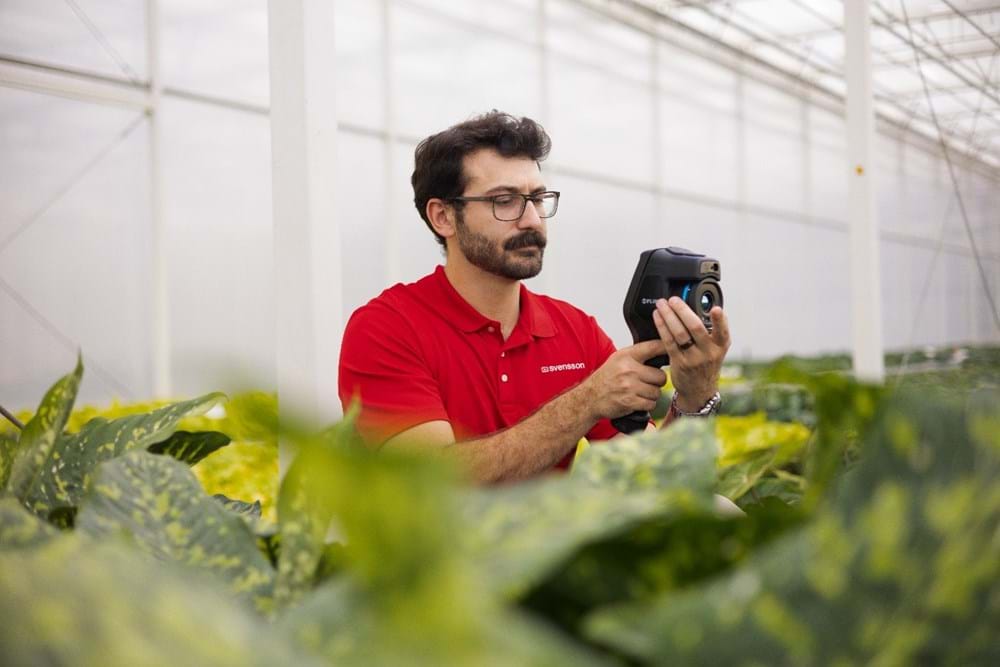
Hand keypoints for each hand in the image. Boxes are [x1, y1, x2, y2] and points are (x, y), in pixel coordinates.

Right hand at [580, 340, 667, 419]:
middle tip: (648, 382)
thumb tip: (663, 348)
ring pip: (657, 392)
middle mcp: (628, 369)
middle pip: (660, 376)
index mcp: (626, 356)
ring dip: (652, 395)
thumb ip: (638, 355)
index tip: (675, 348)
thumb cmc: (607, 378)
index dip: (667, 347)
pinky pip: (651, 404)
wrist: (590, 397)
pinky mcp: (630, 402)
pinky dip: (647, 405)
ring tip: (640, 392)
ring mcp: (629, 386)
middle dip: (657, 381)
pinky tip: (638, 401)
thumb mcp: (618, 359)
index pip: (653, 347)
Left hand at [653, 297, 730, 411]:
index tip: (716, 309)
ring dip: (668, 316)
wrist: (699, 389)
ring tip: (662, 305)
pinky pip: (669, 342)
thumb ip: (714, 330)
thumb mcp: (717, 348)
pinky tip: (658, 317)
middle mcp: (709, 352)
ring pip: (679, 333)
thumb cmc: (706, 363)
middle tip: (673, 299)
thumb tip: (707, 306)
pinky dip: (662, 327)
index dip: (720, 320)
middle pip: (695, 327)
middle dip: (682, 310)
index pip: (723, 331)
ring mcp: (693, 358)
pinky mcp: (679, 362)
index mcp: (721, 345)